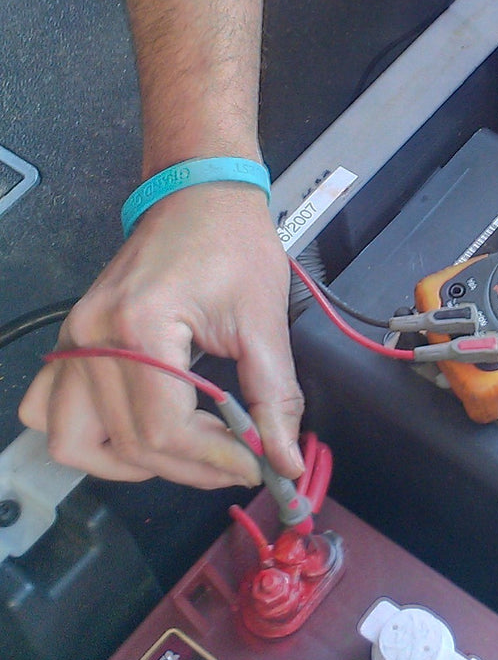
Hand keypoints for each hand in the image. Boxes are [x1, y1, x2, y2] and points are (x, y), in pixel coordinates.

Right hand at [19, 183, 301, 489]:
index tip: (257, 466)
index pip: (165, 428)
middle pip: (127, 443)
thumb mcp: (265, 318)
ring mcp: (75, 338)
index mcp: (141, 326)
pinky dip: (88, 435)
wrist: (201, 193)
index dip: (215, 460)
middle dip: (191, 466)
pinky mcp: (73, 339)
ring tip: (189, 451)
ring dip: (131, 463)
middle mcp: (93, 337)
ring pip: (73, 440)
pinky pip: (49, 408)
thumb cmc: (235, 242)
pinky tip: (137, 429)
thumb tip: (287, 460)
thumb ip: (274, 395)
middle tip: (239, 461)